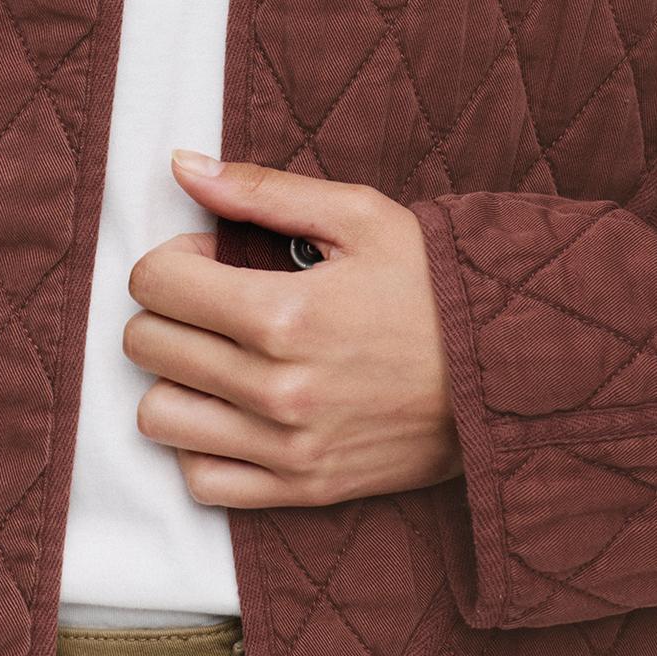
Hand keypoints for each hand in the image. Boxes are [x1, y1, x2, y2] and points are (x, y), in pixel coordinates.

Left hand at [121, 150, 465, 509]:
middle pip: (148, 345)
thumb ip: (261, 191)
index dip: (172, 259)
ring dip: (174, 379)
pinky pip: (201, 480)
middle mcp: (277, 389)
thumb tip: (180, 166)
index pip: (155, 284)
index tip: (209, 259)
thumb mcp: (359, 216)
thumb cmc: (434, 287)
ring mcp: (287, 447)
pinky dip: (200, 445)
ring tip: (218, 357)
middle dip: (168, 310)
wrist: (508, 373)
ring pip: (158, 415)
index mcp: (285, 314)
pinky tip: (232, 412)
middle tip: (214, 301)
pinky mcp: (303, 489)